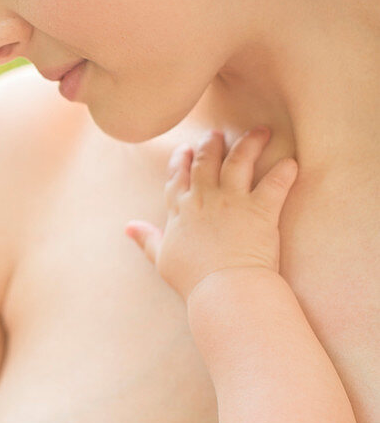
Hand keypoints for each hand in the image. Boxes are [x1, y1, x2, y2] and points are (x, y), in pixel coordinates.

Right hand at [127, 128, 297, 299]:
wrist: (222, 290)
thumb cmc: (192, 279)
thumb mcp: (161, 258)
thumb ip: (147, 239)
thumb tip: (129, 227)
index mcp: (180, 210)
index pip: (178, 176)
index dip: (181, 161)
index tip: (185, 150)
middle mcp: (204, 198)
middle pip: (207, 161)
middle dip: (211, 144)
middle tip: (217, 133)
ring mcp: (233, 201)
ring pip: (240, 161)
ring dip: (250, 143)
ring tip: (261, 132)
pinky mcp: (261, 210)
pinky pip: (276, 183)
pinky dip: (286, 171)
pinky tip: (292, 162)